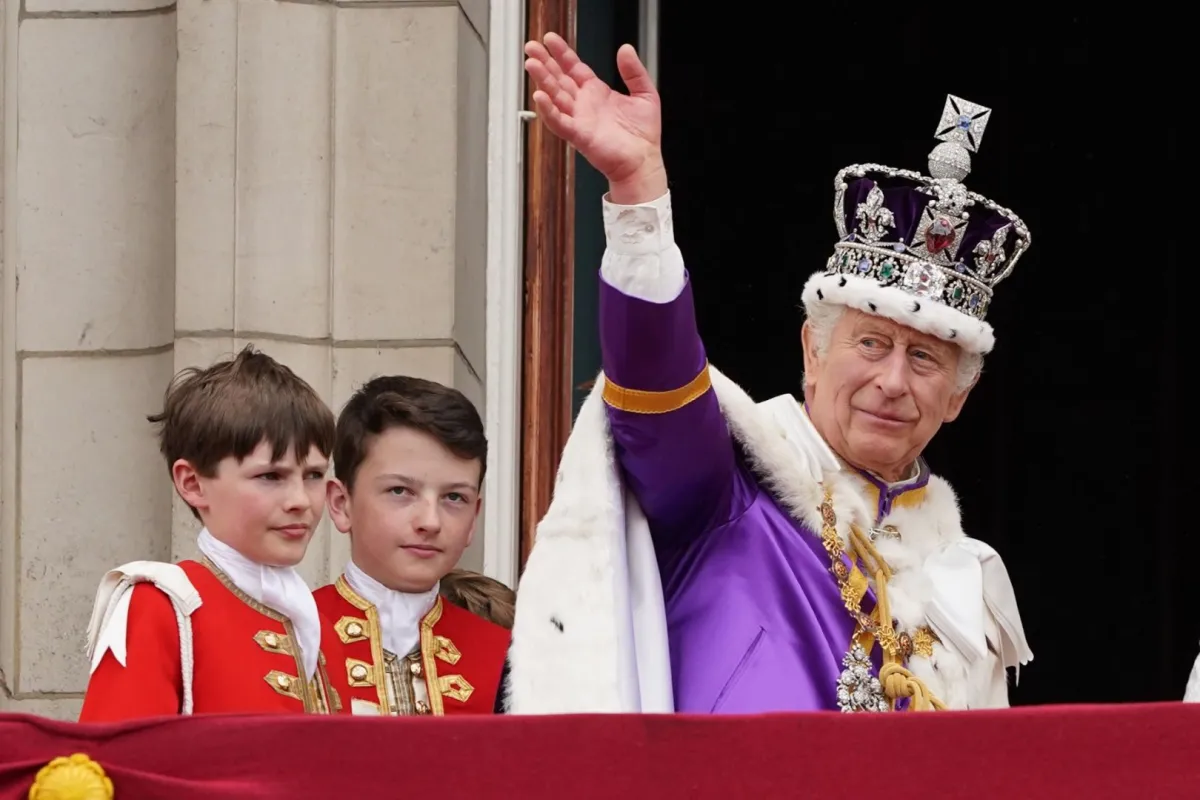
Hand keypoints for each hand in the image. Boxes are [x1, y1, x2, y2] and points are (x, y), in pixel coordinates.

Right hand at [525, 33, 666, 201]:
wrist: (644, 161)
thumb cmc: (643, 136)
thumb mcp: (645, 93)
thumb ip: (634, 71)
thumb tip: (626, 49)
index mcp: (597, 93)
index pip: (574, 68)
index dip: (562, 53)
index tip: (550, 39)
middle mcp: (584, 105)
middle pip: (559, 79)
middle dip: (545, 62)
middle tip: (531, 47)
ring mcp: (579, 119)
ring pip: (555, 96)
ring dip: (542, 80)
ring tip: (532, 65)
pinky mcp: (579, 135)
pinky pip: (559, 121)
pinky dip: (548, 110)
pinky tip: (540, 96)